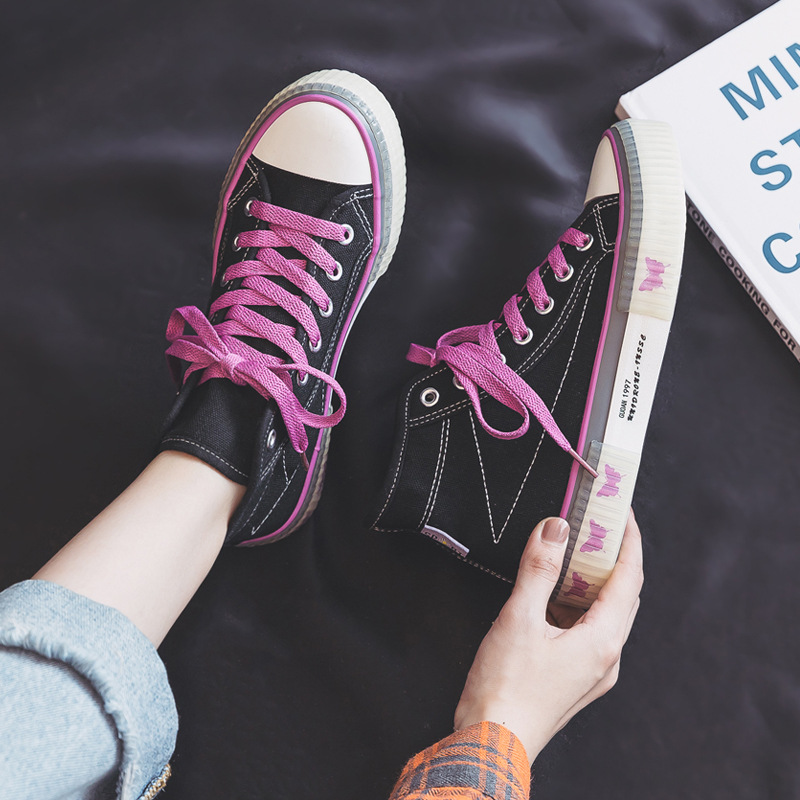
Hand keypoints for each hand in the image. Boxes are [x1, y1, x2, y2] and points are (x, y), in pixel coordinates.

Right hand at [453, 511, 642, 763]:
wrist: (492, 743)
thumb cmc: (506, 687)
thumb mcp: (518, 618)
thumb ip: (539, 569)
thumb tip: (556, 527)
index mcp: (603, 640)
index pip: (629, 577)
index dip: (629, 541)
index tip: (624, 512)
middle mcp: (608, 657)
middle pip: (623, 595)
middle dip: (614, 557)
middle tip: (598, 525)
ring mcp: (594, 672)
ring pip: (606, 613)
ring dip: (594, 580)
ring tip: (575, 551)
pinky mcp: (576, 679)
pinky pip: (590, 631)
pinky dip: (579, 604)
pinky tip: (554, 594)